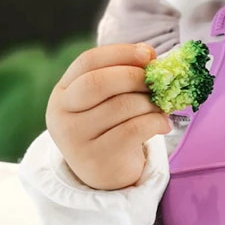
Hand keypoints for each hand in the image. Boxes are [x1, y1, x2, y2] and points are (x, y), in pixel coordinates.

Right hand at [46, 43, 170, 190]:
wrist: (107, 172)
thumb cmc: (113, 124)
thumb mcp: (112, 97)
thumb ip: (124, 73)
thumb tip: (149, 54)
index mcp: (63, 92)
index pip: (88, 61)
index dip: (121, 53)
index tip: (148, 54)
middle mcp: (61, 115)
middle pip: (98, 82)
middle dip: (134, 76)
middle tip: (157, 81)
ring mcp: (74, 139)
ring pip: (121, 105)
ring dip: (150, 102)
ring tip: (161, 106)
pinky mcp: (95, 159)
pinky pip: (133, 129)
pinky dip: (155, 122)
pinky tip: (163, 124)